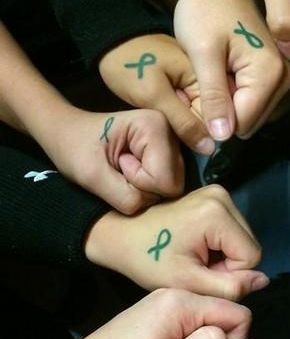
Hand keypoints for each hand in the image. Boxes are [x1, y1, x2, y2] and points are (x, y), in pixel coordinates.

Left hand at [39, 107, 183, 214]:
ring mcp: (174, 143)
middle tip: (118, 169)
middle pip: (174, 185)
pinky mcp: (170, 154)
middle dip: (143, 187)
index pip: (166, 182)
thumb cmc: (74, 148)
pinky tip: (130, 171)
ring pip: (172, 188)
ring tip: (121, 168)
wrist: (67, 133)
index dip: (139, 184)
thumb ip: (127, 197)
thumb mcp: (93, 176)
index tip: (115, 165)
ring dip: (143, 187)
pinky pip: (167, 186)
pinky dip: (146, 186)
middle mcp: (173, 132)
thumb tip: (156, 211)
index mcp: (156, 126)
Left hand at [85, 185, 267, 300]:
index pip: (252, 257)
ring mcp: (218, 193)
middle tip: (195, 268)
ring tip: (193, 258)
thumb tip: (263, 281)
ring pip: (243, 240)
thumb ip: (230, 287)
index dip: (231, 274)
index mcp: (217, 213)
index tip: (200, 274)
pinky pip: (233, 230)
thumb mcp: (188, 282)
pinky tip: (195, 247)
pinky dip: (219, 245)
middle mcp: (223, 196)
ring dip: (224, 256)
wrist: (121, 233)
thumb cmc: (149, 260)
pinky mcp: (213, 196)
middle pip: (249, 246)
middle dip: (228, 264)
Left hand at [99, 34, 206, 152]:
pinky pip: (186, 109)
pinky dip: (176, 119)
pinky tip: (163, 123)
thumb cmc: (129, 65)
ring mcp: (194, 84)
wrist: (107, 42)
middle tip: (167, 139)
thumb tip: (210, 148)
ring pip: (197, 117)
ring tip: (162, 132)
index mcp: (206, 76)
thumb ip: (183, 121)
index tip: (184, 148)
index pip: (216, 118)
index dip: (204, 137)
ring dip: (182, 128)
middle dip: (192, 133)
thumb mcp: (155, 95)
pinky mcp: (181, 87)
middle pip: (209, 118)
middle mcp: (206, 81)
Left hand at [174, 0, 289, 149]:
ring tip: (213, 76)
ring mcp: (285, 79)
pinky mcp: (278, 76)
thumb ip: (214, 96)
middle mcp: (286, 80)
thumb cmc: (205, 9)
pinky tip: (223, 77)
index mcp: (270, 74)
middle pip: (249, 124)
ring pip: (251, 117)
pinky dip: (235, 98)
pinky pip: (254, 105)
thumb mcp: (203, 53)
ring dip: (228, 106)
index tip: (196, 92)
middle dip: (223, 113)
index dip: (214, 118)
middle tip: (204, 81)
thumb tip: (222, 138)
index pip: (242, 124)